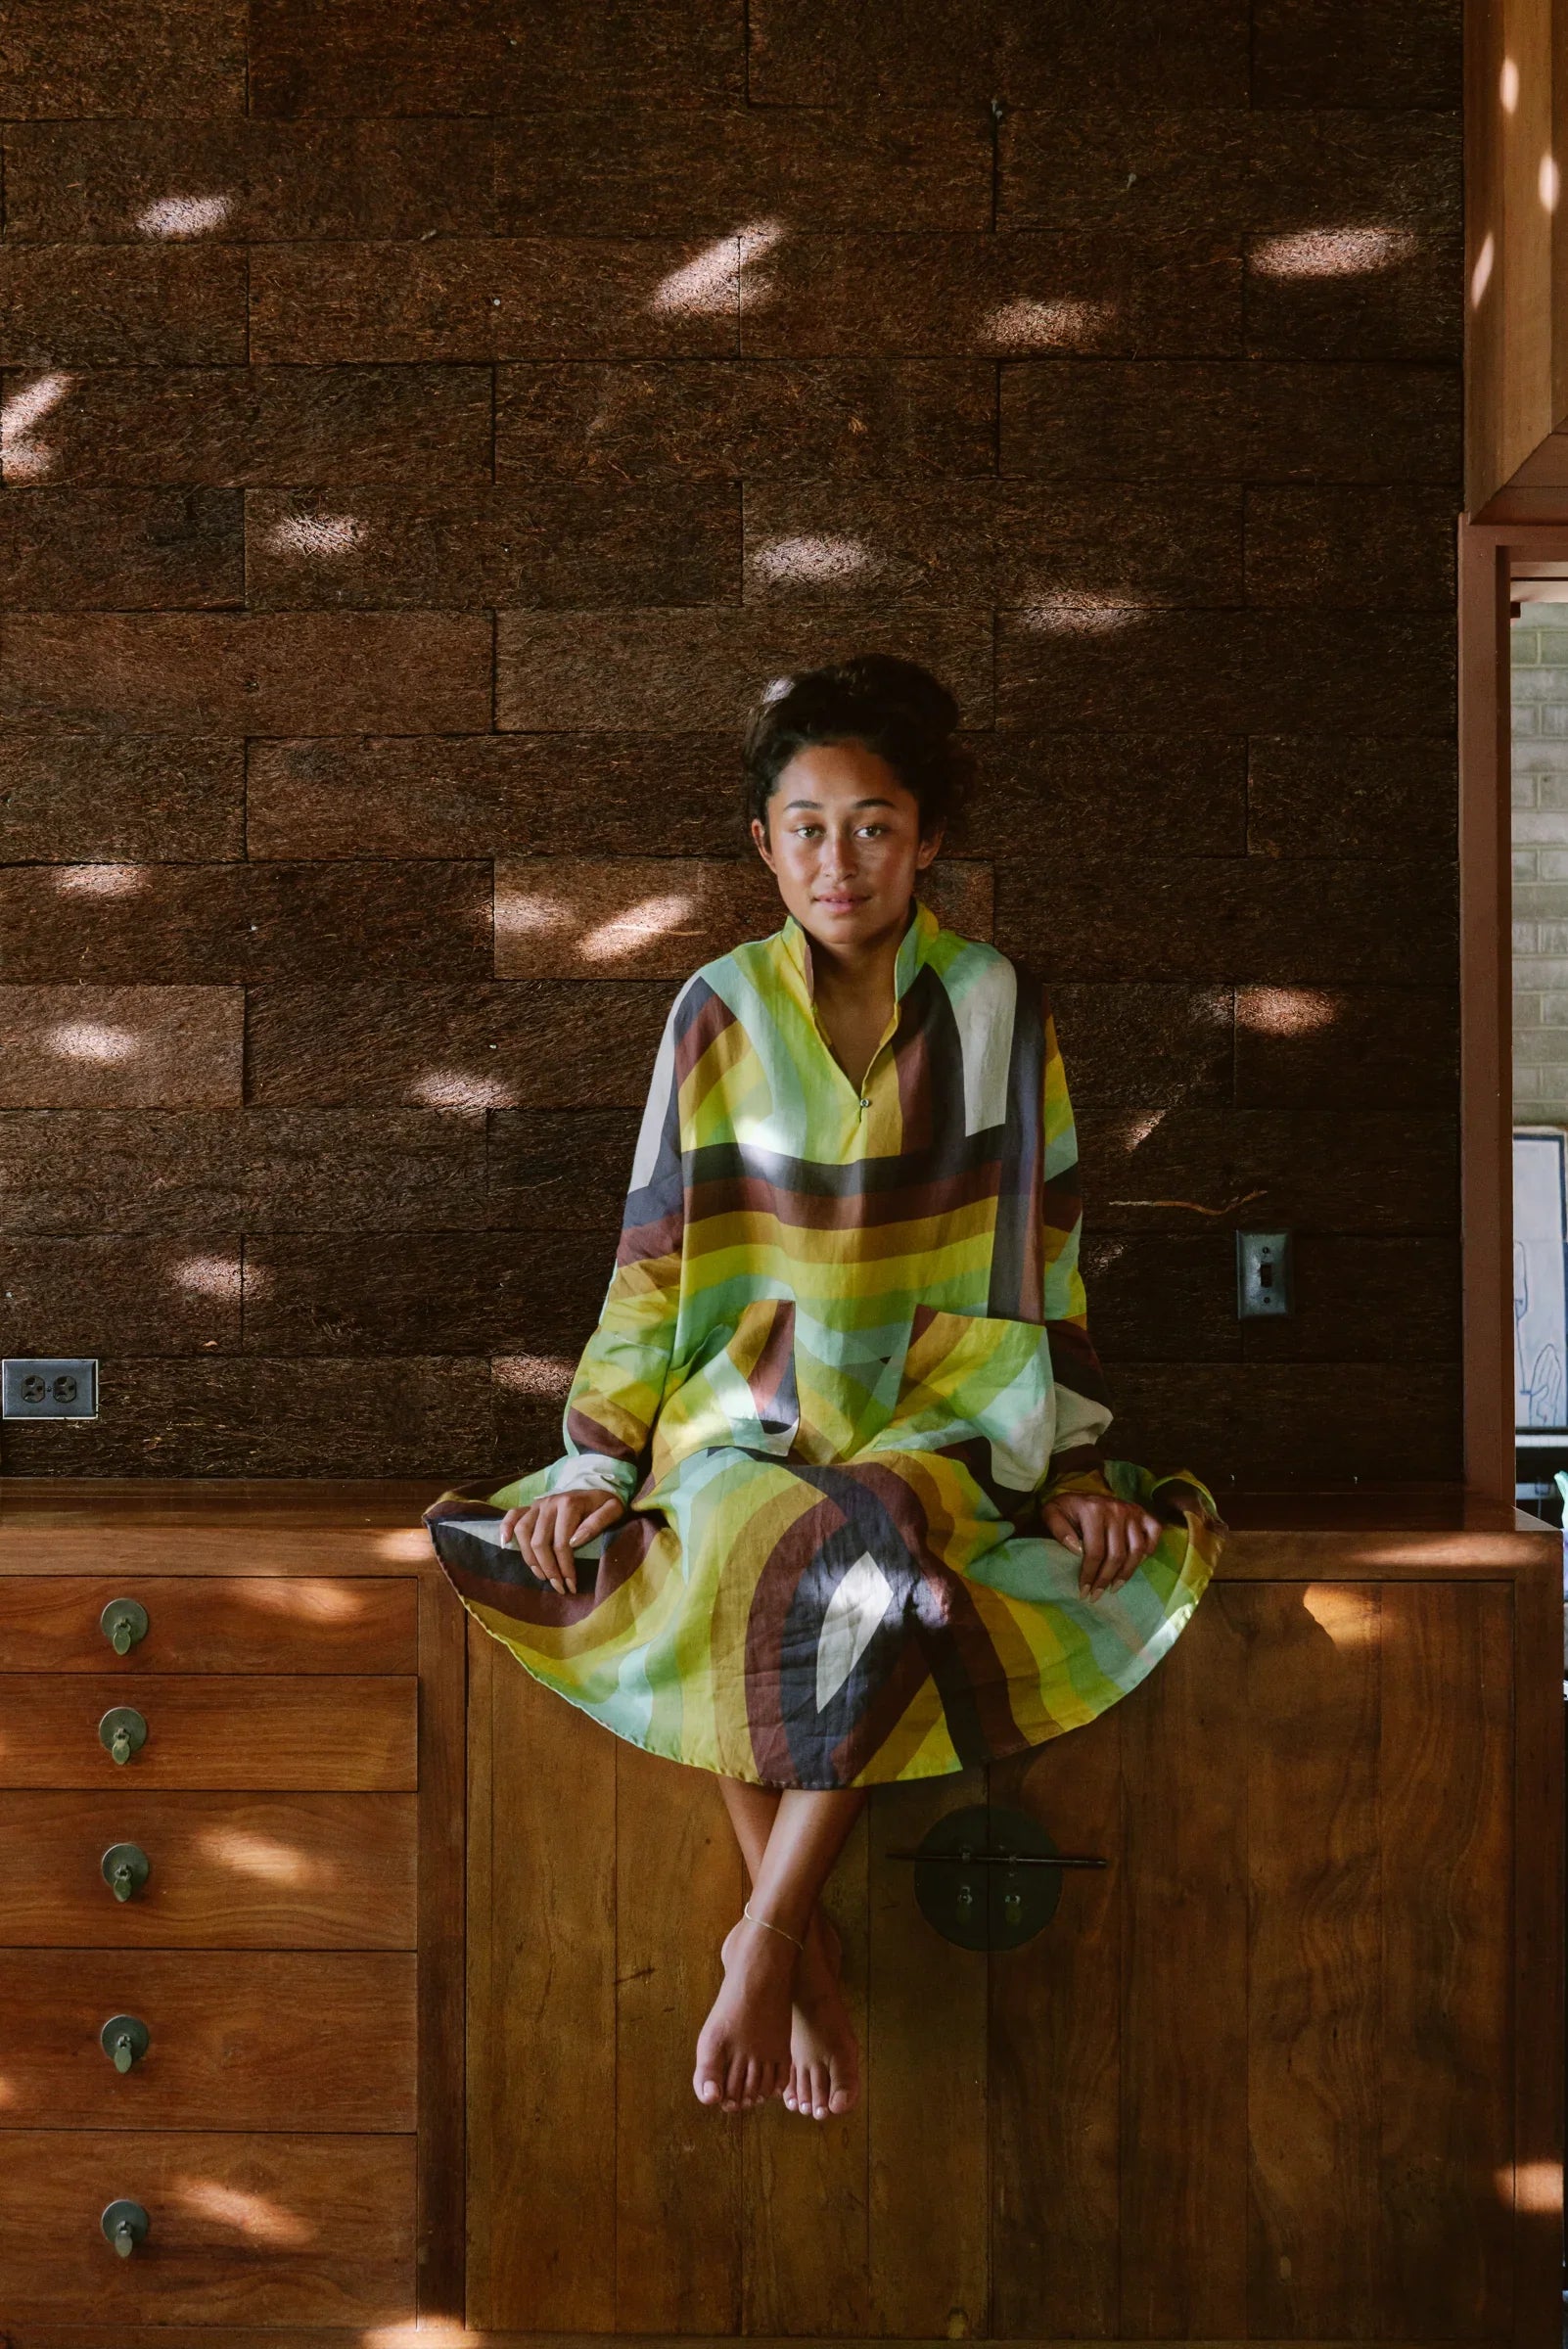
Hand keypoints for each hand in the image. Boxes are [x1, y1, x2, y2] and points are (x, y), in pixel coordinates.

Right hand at [500, 1490, 625, 1596]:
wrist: (598, 1484)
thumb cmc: (605, 1502)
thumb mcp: (613, 1509)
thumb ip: (598, 1523)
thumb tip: (574, 1542)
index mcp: (569, 1504)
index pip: (562, 1544)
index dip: (565, 1568)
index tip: (571, 1585)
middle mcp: (549, 1503)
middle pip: (539, 1542)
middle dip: (548, 1569)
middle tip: (558, 1587)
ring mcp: (538, 1504)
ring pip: (523, 1533)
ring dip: (530, 1558)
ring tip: (542, 1576)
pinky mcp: (531, 1506)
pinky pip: (513, 1515)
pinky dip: (505, 1528)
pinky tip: (505, 1544)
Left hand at [1041, 1493, 1164, 1602]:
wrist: (1079, 1495)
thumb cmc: (1066, 1509)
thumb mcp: (1051, 1513)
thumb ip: (1058, 1529)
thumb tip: (1076, 1550)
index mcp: (1093, 1510)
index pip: (1095, 1551)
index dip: (1090, 1575)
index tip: (1084, 1592)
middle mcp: (1116, 1509)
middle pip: (1116, 1555)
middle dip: (1106, 1579)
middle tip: (1097, 1595)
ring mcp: (1132, 1511)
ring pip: (1137, 1550)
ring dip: (1127, 1573)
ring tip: (1114, 1587)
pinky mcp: (1143, 1513)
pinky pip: (1154, 1532)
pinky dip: (1149, 1549)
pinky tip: (1137, 1563)